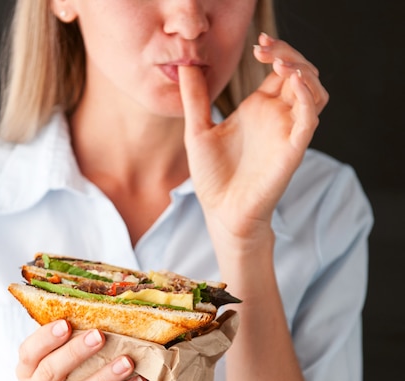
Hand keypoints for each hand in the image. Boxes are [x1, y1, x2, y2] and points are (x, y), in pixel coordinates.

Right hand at [16, 320, 146, 380]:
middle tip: (99, 335)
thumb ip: (60, 350)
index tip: (66, 323)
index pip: (29, 353)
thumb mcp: (44, 373)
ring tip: (127, 362)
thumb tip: (96, 315)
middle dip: (75, 352)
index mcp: (26, 374)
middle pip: (50, 372)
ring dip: (104, 378)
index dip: (45, 338)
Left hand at [179, 33, 328, 245]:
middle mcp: (277, 117)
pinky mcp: (292, 150)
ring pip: (315, 92)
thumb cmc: (213, 178)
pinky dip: (308, 98)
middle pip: (301, 73)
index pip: (280, 69)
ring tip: (280, 64)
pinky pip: (310, 119)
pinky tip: (294, 84)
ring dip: (304, 71)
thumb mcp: (198, 131)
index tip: (257, 45)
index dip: (276, 51)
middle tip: (265, 49)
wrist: (222, 213)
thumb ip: (195, 98)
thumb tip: (185, 65)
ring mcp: (287, 133)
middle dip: (290, 54)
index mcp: (258, 109)